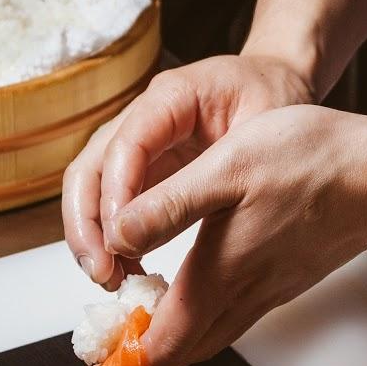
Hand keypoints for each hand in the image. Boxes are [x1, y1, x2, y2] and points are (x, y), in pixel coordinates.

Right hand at [62, 54, 314, 291]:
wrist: (280, 87)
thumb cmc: (273, 104)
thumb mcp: (257, 137)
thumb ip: (208, 178)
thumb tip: (155, 227)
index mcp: (172, 97)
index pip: (124, 145)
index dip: (116, 194)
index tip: (121, 239)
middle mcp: (140, 118)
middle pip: (87, 170)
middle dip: (86, 226)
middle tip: (104, 271)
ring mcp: (134, 145)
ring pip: (88, 190)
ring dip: (90, 238)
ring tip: (111, 278)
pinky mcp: (139, 170)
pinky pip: (108, 205)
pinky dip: (110, 240)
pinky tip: (126, 270)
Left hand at [72, 106, 366, 365]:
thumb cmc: (312, 162)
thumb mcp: (228, 167)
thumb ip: (168, 207)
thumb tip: (117, 239)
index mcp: (218, 274)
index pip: (161, 343)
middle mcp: (241, 295)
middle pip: (179, 355)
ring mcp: (265, 292)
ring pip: (205, 341)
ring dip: (164, 357)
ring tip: (132, 363)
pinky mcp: (281, 281)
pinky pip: (227, 323)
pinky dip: (194, 334)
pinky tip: (186, 318)